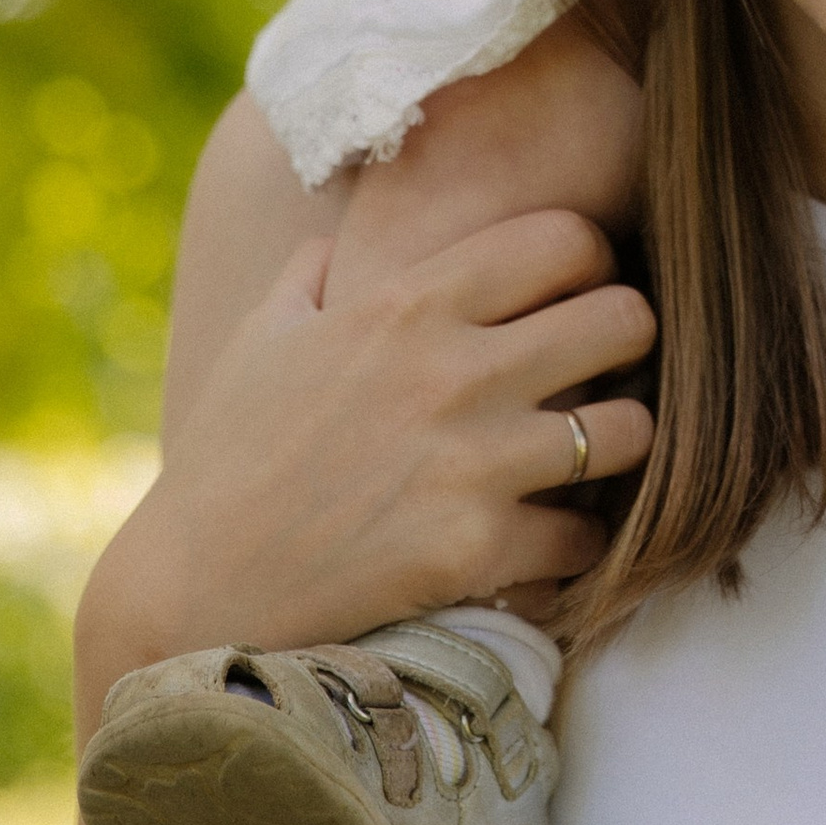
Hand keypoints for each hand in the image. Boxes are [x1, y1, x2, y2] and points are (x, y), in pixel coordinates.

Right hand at [79, 210, 655, 714]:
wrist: (194, 587)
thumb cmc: (226, 458)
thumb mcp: (261, 339)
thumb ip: (315, 273)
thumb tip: (339, 237)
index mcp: (409, 304)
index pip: (566, 239)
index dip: (594, 260)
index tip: (579, 292)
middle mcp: (453, 372)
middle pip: (626, 320)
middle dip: (631, 344)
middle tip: (607, 373)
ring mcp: (471, 462)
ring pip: (631, 430)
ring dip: (622, 444)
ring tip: (593, 458)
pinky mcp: (475, 549)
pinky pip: (587, 536)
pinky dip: (581, 543)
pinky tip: (552, 541)